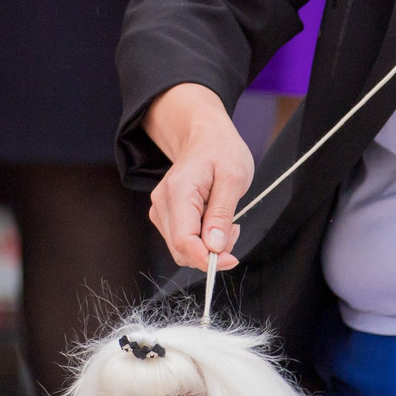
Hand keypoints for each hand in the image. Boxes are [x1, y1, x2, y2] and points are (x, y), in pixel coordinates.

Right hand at [143, 83, 254, 273]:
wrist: (205, 135)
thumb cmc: (221, 151)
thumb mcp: (233, 178)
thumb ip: (222, 214)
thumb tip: (215, 248)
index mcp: (178, 192)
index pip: (184, 241)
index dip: (207, 259)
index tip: (232, 259)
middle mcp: (162, 203)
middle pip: (181, 250)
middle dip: (212, 252)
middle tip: (234, 229)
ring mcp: (161, 210)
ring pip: (182, 249)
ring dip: (208, 247)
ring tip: (227, 222)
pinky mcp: (166, 216)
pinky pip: (183, 241)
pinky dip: (202, 241)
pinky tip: (215, 221)